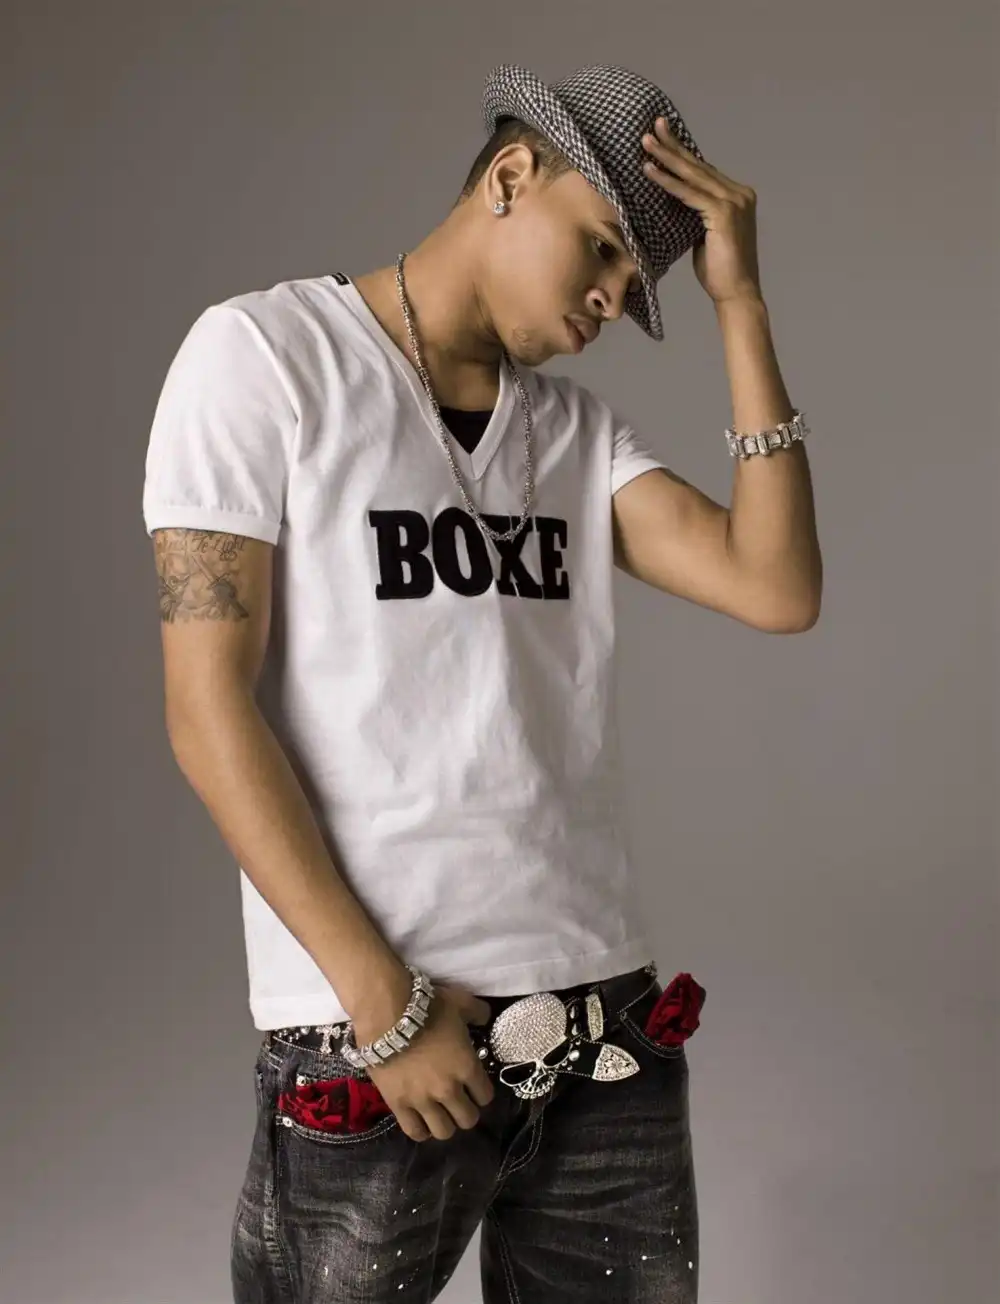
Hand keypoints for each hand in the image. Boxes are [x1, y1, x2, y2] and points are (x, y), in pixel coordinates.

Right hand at [352, 979, 495, 1142]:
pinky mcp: (399, 1105)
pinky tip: (421, 1121)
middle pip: (468, 1119)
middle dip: (466, 1112)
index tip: (475, 1087)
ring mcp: (423, 1100)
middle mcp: (449, 1089)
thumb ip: (477, 1012)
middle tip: (458, 1102)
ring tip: (440, 1114)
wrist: (387, 1013)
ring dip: (445, 1124)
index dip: (482, 1093)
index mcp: (467, 1067)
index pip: (486, 1096)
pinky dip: (421, 1130)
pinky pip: (415, 1132)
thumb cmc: (427, 1007)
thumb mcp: (460, 1002)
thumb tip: (485, 1017)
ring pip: (444, 1132)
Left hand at [641, 117, 761, 304]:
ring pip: (692, 175)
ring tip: (645, 143)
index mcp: (737, 196)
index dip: (682, 153)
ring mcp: (734, 201)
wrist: (735, 293)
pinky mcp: (724, 213)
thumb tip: (675, 201)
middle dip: (673, 145)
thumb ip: (695, 213)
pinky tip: (649, 171)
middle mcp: (739, 193)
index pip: (704, 170)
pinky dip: (667, 182)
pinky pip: (689, 194)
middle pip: (698, 165)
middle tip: (652, 126)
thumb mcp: (703, 234)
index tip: (663, 137)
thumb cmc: (718, 270)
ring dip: (666, 158)